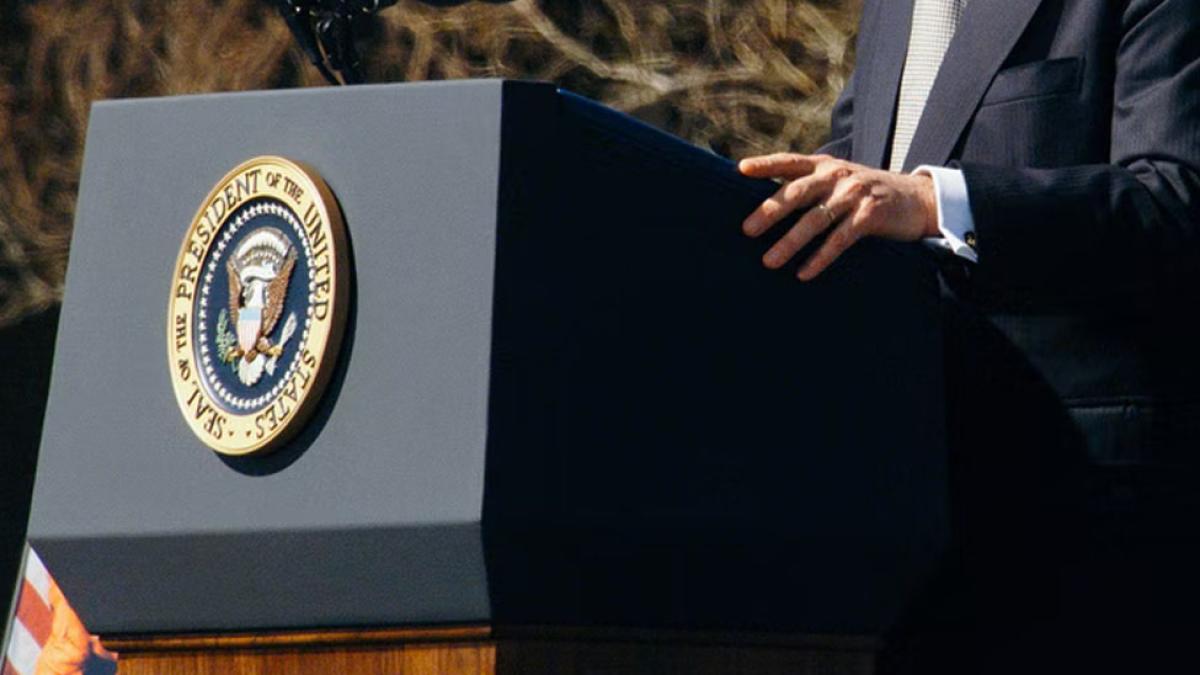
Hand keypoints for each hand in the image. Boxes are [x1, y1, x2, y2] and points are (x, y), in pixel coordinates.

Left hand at [738, 153, 939, 279]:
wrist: (918, 199)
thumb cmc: (866, 193)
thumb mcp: (838, 180)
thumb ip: (808, 185)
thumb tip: (764, 204)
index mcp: (825, 166)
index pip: (790, 162)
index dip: (766, 164)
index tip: (741, 169)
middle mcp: (837, 176)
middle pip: (797, 193)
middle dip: (770, 212)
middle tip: (747, 231)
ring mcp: (855, 195)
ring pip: (816, 220)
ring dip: (790, 242)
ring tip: (769, 261)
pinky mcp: (871, 215)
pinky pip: (840, 239)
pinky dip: (820, 258)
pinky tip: (804, 273)